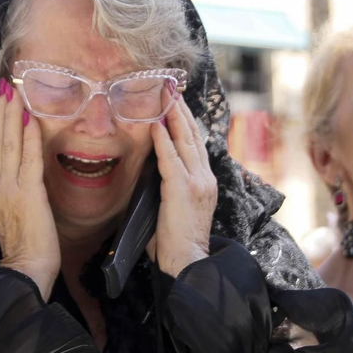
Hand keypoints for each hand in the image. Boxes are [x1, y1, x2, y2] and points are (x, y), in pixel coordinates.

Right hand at [0, 78, 59, 296]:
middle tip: (5, 85)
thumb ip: (16, 192)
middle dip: (1, 111)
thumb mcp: (15, 214)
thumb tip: (23, 174)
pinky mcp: (28, 194)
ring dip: (12, 116)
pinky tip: (30, 119)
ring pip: (9, 145)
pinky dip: (29, 137)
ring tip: (13, 92)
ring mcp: (10, 189)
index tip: (1, 102)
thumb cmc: (26, 248)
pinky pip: (28, 159)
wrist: (25, 270)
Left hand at [148, 96, 217, 278]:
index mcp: (205, 183)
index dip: (188, 123)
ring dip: (174, 117)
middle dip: (183, 111)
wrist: (188, 262)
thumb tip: (147, 177)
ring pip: (185, 141)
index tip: (178, 104)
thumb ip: (167, 190)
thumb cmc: (176, 244)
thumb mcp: (175, 210)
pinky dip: (163, 140)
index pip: (197, 145)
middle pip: (194, 136)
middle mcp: (205, 178)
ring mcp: (197, 182)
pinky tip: (155, 124)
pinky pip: (170, 158)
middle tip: (172, 90)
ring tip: (165, 97)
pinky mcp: (183, 189)